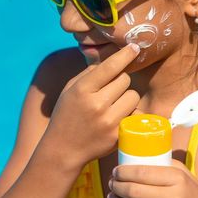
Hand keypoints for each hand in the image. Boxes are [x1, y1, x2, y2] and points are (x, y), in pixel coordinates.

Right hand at [42, 43, 141, 167]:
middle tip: (110, 90)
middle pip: (125, 80)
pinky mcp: (118, 135)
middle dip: (120, 81)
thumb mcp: (70, 90)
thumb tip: (111, 58)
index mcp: (82, 90)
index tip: (134, 47)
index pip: (110, 67)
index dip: (124, 55)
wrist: (63, 149)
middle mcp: (96, 104)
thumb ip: (89, 72)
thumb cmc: (66, 114)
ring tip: (113, 105)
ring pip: (133, 96)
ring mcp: (109, 122)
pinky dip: (129, 113)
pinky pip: (134, 114)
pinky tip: (117, 117)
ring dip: (126, 97)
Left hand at [107, 160, 197, 197]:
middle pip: (133, 191)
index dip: (122, 172)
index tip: (115, 171)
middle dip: (115, 187)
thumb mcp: (186, 176)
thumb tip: (139, 155)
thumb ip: (166, 165)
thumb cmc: (195, 197)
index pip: (141, 173)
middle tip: (111, 184)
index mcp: (178, 179)